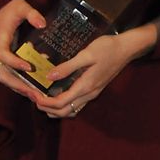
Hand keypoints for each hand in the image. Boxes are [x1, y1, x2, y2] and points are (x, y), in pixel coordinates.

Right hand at [0, 0, 47, 102]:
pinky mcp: (7, 61)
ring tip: (37, 96)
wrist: (3, 12)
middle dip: (17, 84)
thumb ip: (32, 14)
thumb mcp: (21, 6)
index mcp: (0, 38)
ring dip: (21, 87)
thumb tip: (42, 24)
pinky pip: (12, 75)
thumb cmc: (12, 10)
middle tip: (33, 92)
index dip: (15, 62)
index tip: (30, 67)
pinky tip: (36, 88)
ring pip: (6, 78)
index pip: (3, 54)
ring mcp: (1, 58)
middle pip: (2, 73)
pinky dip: (23, 83)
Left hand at [37, 19, 159, 119]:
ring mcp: (93, 93)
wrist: (126, 48)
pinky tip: (58, 95)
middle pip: (65, 111)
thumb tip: (50, 76)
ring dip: (56, 109)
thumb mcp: (87, 54)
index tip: (33, 96)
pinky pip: (77, 104)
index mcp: (86, 86)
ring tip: (43, 100)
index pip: (62, 103)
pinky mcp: (94, 89)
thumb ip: (68, 67)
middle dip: (48, 109)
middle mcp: (89, 93)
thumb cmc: (107, 48)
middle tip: (35, 99)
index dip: (45, 103)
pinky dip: (65, 104)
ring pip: (71, 110)